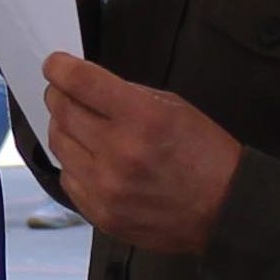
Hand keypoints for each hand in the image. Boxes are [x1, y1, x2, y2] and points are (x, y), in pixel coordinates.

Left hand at [40, 53, 244, 254]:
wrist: (225, 209)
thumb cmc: (204, 154)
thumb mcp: (174, 107)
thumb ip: (127, 95)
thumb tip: (87, 86)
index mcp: (142, 118)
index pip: (82, 83)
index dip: (60, 68)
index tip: (54, 65)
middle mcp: (119, 152)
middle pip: (62, 112)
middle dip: (58, 96)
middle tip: (62, 94)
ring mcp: (107, 187)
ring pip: (59, 145)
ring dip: (63, 129)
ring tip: (77, 125)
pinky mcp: (102, 214)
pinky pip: (68, 179)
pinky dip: (73, 163)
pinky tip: (89, 158)